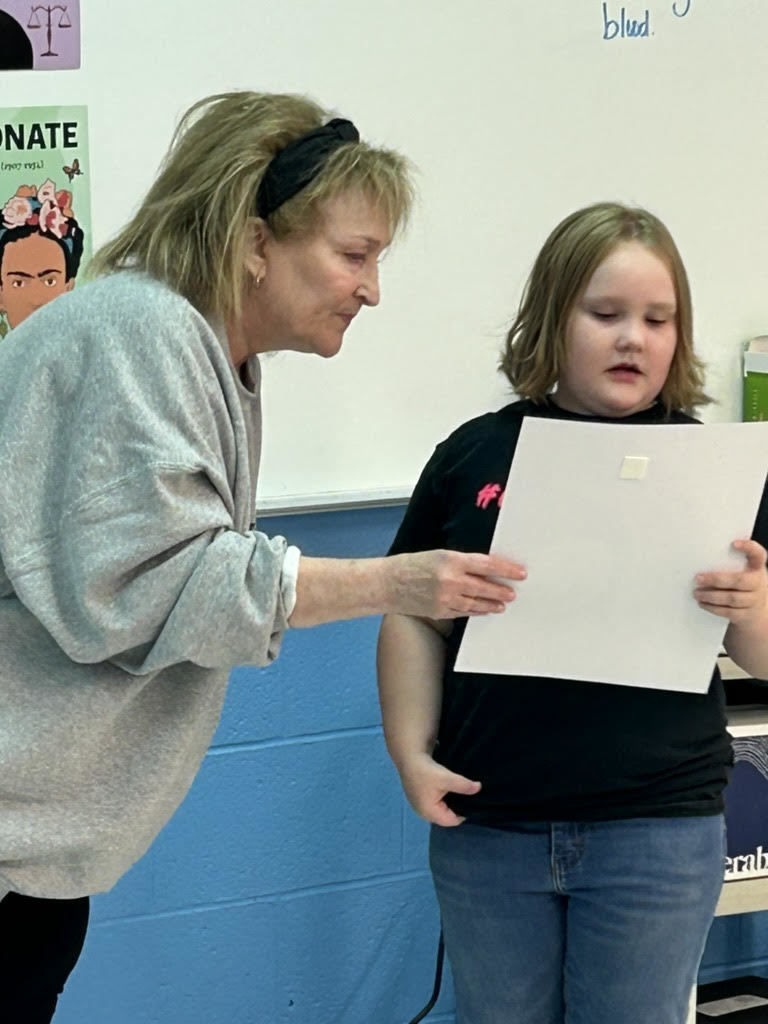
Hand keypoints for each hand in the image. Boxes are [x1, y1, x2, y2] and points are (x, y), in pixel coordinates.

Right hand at [389, 550, 525, 618]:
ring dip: (492, 604)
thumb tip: (485, 570)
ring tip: (502, 605)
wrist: (387, 583)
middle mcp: (450, 580)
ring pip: (477, 603)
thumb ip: (461, 562)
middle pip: (485, 587)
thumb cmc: (411, 565)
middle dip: (502, 591)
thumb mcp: (438, 555)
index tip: (520, 573)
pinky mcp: (440, 611)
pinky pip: (464, 612)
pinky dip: (476, 611)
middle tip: (513, 593)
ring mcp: (445, 598)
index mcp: (451, 560)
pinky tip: (483, 610)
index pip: (487, 565)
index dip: (506, 570)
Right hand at [398, 752, 480, 825]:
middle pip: (447, 816)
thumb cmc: (426, 771)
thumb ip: (463, 785)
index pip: (453, 821)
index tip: (473, 801)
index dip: (464, 812)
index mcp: (429, 813)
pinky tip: (448, 789)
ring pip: (441, 809)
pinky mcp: (419, 798)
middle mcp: (423, 813)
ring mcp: (420, 806)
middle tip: (468, 797)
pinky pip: (435, 803)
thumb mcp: (446, 778)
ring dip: (450, 802)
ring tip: (459, 792)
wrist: (409, 757)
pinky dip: (443, 798)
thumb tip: (479, 788)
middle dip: (457, 807)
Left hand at [695, 540, 767, 625]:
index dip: (748, 548)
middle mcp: (758, 583)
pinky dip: (713, 608)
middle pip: (740, 581)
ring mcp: (754, 600)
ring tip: (697, 592)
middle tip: (698, 578)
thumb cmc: (744, 584)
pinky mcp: (746, 615)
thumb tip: (700, 558)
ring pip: (732, 598)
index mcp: (757, 568)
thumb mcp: (743, 571)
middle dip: (716, 580)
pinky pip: (729, 612)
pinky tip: (702, 603)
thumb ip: (729, 564)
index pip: (758, 555)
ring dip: (711, 596)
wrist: (758, 609)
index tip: (734, 543)